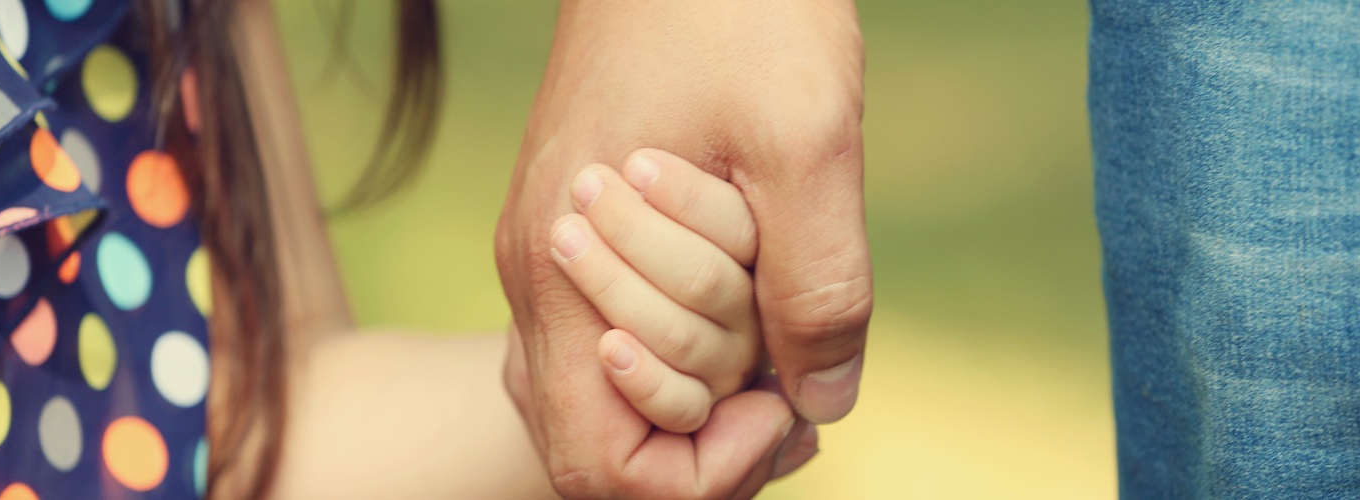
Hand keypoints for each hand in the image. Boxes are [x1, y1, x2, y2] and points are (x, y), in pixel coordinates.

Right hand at [495, 1, 869, 497]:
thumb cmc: (734, 10)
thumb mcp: (807, 140)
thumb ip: (818, 284)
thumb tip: (820, 402)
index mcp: (565, 275)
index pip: (600, 465)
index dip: (702, 475)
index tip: (782, 412)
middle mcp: (539, 278)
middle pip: (597, 443)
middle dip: (706, 439)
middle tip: (796, 390)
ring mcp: (550, 253)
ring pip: (602, 391)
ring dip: (695, 393)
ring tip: (780, 355)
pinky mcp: (576, 227)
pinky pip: (611, 331)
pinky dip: (681, 347)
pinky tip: (748, 312)